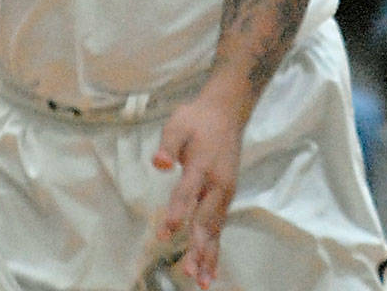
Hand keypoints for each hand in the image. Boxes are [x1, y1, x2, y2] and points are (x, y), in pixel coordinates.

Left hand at [152, 87, 245, 288]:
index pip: (187, 191)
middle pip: (206, 218)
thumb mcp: (178, 122)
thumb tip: (159, 163)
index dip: (177, 212)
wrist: (228, 112)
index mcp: (203, 163)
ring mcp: (225, 192)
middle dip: (198, 247)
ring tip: (202, 282)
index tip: (165, 234)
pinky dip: (215, 250)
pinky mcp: (226, 198)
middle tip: (189, 273)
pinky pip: (220, 227)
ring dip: (208, 256)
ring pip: (215, 228)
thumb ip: (168, 144)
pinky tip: (209, 272)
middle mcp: (217, 183)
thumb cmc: (197, 119)